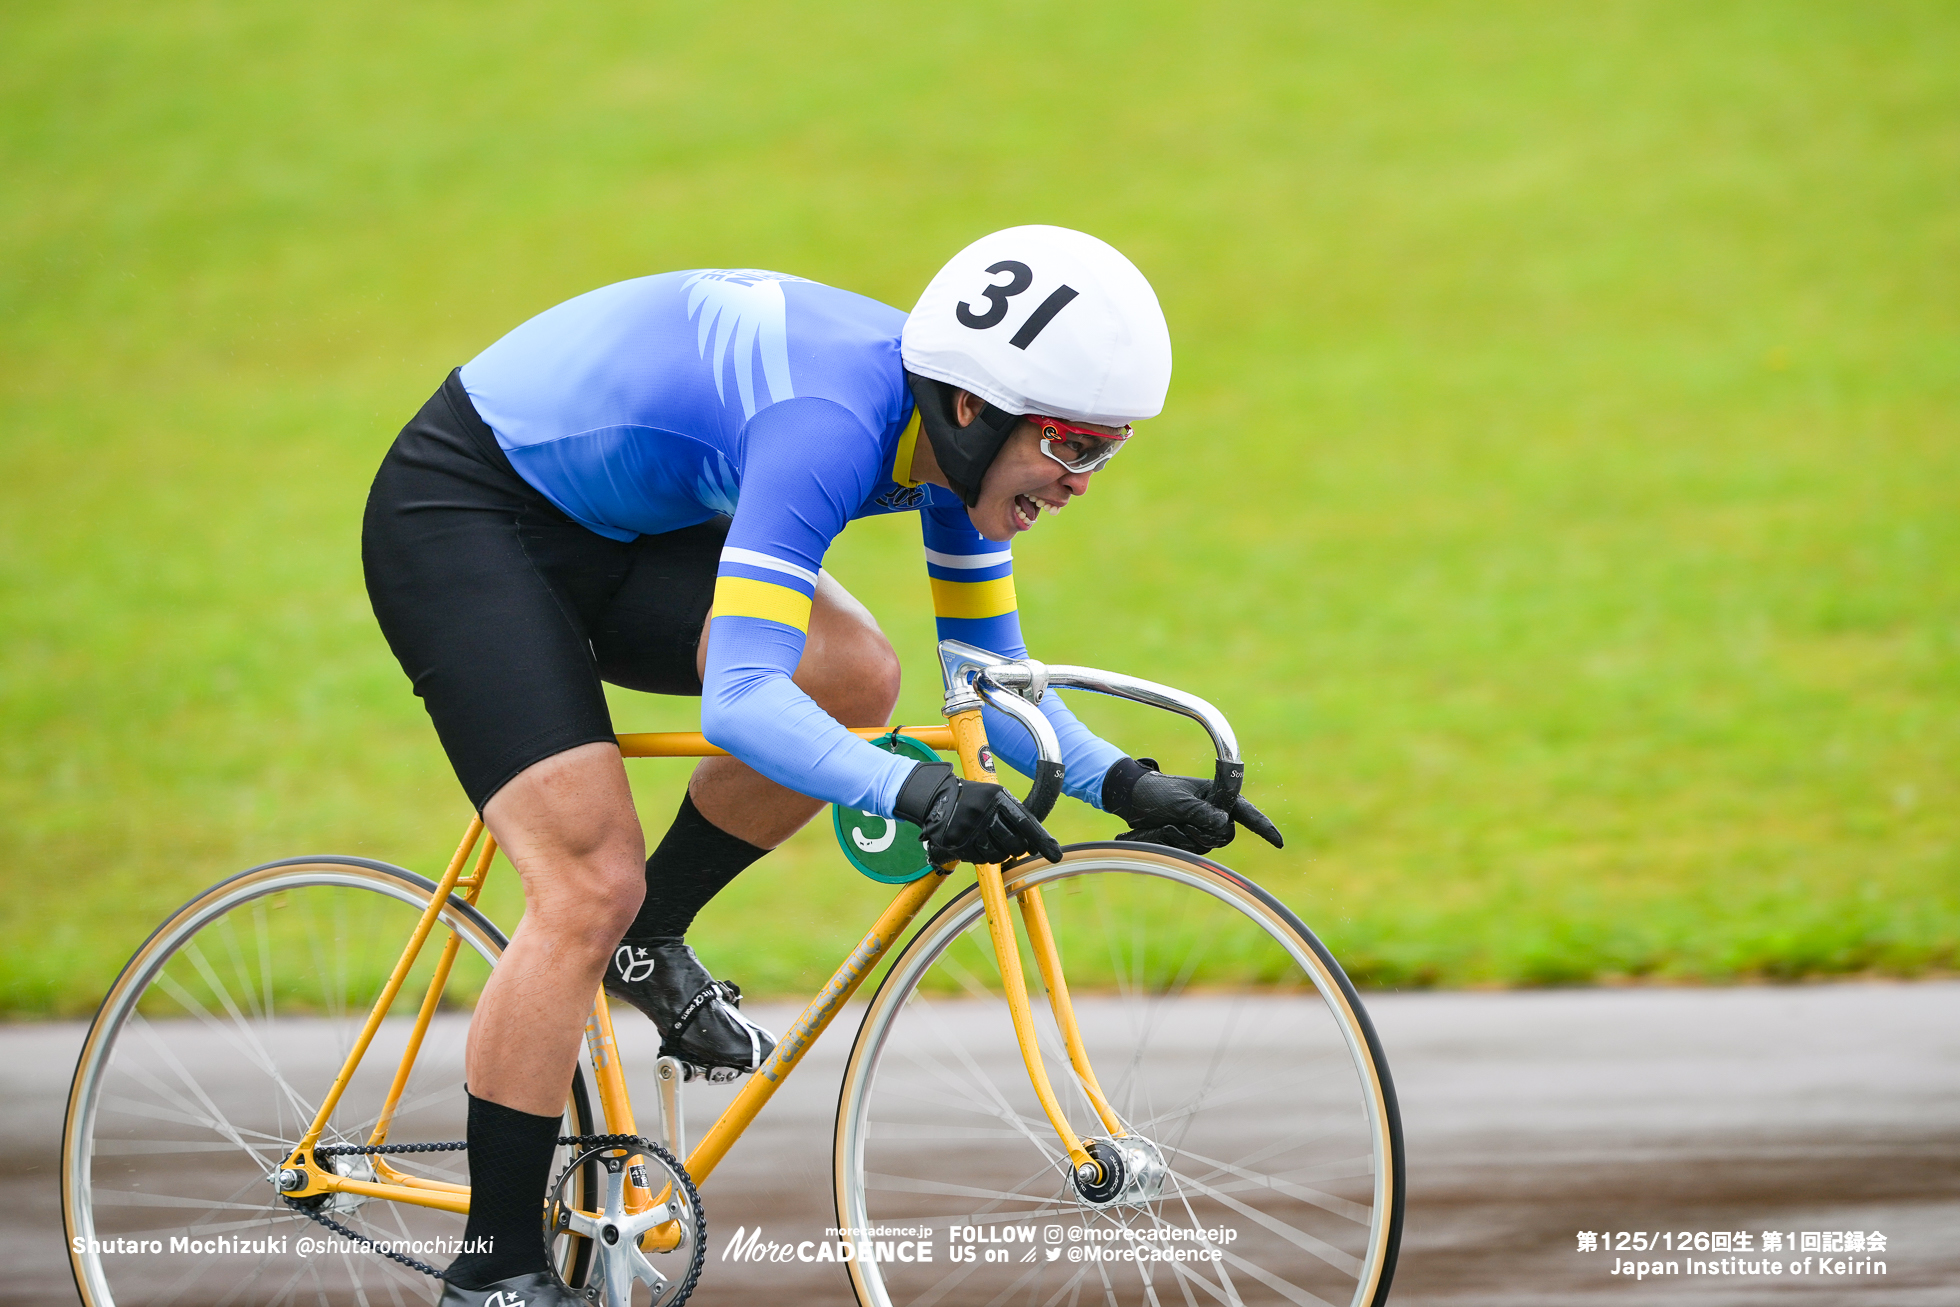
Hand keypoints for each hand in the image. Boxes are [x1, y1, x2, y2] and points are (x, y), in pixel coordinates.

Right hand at [894, 762, 1064, 866]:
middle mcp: (984, 813)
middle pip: (1015, 845)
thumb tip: (1037, 846)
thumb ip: (1017, 816)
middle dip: (1018, 849)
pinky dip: (983, 856)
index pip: (1026, 823)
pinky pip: (980, 859)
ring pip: (998, 855)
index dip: (1042, 840)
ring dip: (1000, 853)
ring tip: (991, 840)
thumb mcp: (996, 796)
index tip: (1055, 855)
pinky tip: (977, 843)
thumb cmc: (974, 799)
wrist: (937, 797)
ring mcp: (969, 828)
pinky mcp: (958, 842)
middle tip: (1012, 843)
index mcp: (998, 797)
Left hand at [1102, 757, 1284, 853]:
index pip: (1246, 812)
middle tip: (1182, 824)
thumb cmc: (1156, 794)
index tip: (1278, 842)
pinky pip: (1191, 852)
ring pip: (1207, 847)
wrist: (1130, 800)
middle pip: (1225, 836)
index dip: (1263, 827)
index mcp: (1216, 795)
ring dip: (1185, 840)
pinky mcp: (1188, 838)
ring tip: (1168, 826)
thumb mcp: (1180, 802)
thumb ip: (1203, 814)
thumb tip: (1225, 827)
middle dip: (1202, 834)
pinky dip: (1176, 845)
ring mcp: (1201, 826)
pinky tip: (1163, 832)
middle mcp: (1213, 812)